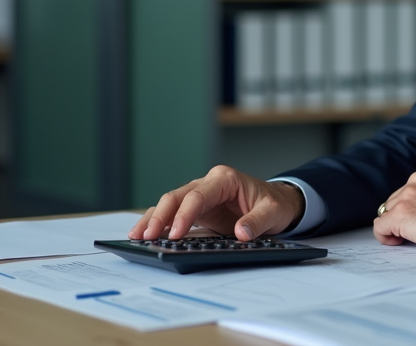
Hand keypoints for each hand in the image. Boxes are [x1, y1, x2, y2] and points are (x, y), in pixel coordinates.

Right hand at [128, 166, 304, 240]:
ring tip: (137, 235)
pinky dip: (160, 223)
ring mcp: (200, 196)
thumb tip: (241, 233)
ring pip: (170, 203)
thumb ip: (258, 221)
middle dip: (160, 216)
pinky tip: (147, 234)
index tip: (175, 234)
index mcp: (224, 179)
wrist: (277, 202)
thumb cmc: (274, 203)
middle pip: (176, 196)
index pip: (198, 195)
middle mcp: (208, 184)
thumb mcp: (273, 211)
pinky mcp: (198, 210)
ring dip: (153, 218)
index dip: (184, 214)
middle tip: (147, 235)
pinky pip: (174, 214)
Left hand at [373, 168, 415, 250]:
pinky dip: (385, 236)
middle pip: (395, 201)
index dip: (412, 209)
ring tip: (409, 238)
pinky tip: (397, 242)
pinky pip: (380, 226)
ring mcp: (407, 197)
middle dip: (402, 216)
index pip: (410, 191)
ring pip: (387, 213)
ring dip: (395, 225)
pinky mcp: (400, 215)